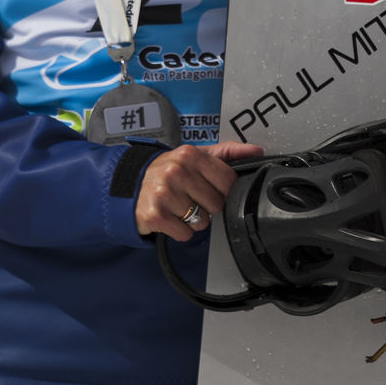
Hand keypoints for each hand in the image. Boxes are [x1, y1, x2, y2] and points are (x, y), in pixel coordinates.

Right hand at [135, 141, 262, 240]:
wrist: (129, 185)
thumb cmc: (165, 171)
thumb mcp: (193, 155)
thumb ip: (226, 152)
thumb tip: (256, 151)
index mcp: (190, 155)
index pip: (228, 181)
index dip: (223, 189)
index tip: (210, 187)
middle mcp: (177, 171)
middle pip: (216, 204)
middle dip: (206, 205)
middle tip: (190, 197)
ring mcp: (165, 193)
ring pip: (202, 221)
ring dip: (193, 219)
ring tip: (179, 206)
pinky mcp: (156, 215)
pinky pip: (186, 234)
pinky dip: (180, 230)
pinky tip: (170, 217)